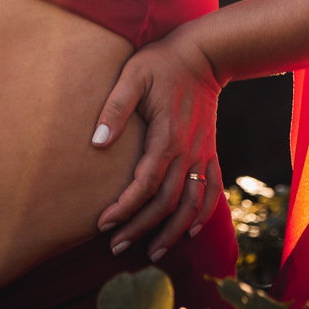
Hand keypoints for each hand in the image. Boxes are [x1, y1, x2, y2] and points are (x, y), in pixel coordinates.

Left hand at [90, 27, 223, 263]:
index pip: (144, 184)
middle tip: (115, 246)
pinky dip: (204, 215)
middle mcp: (188, 152)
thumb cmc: (161, 62)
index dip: (123, 208)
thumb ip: (115, 108)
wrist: (203, 54)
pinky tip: (192, 232)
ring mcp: (202, 154)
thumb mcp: (133, 76)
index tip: (102, 224)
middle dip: (140, 228)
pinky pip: (212, 191)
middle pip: (165, 202)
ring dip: (173, 232)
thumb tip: (96, 142)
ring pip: (191, 205)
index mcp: (166, 136)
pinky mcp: (210, 153)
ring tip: (153, 253)